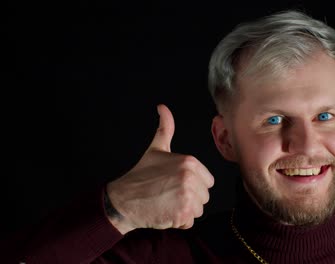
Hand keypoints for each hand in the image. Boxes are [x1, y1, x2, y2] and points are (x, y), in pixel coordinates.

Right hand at [106, 104, 214, 233]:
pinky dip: (178, 222)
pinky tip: (165, 212)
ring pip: (198, 210)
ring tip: (166, 202)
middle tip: (168, 194)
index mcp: (190, 162)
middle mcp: (191, 178)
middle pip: (204, 196)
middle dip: (189, 199)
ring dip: (184, 211)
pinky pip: (189, 222)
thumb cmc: (140, 175)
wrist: (123, 199)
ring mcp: (187, 196)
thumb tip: (162, 107)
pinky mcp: (182, 214)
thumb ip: (165, 128)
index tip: (175, 184)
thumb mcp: (156, 148)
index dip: (193, 185)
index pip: (208, 181)